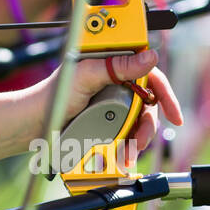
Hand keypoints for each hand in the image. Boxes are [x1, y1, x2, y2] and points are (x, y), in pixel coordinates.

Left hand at [60, 48, 182, 154]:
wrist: (35, 123)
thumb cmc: (55, 94)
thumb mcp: (87, 75)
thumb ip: (117, 65)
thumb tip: (149, 56)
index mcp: (113, 64)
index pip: (149, 74)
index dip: (165, 93)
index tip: (174, 115)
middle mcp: (116, 83)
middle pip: (148, 103)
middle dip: (148, 124)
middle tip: (141, 140)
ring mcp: (113, 104)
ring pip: (139, 121)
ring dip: (138, 137)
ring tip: (129, 150)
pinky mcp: (107, 122)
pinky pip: (126, 133)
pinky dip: (127, 144)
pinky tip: (122, 153)